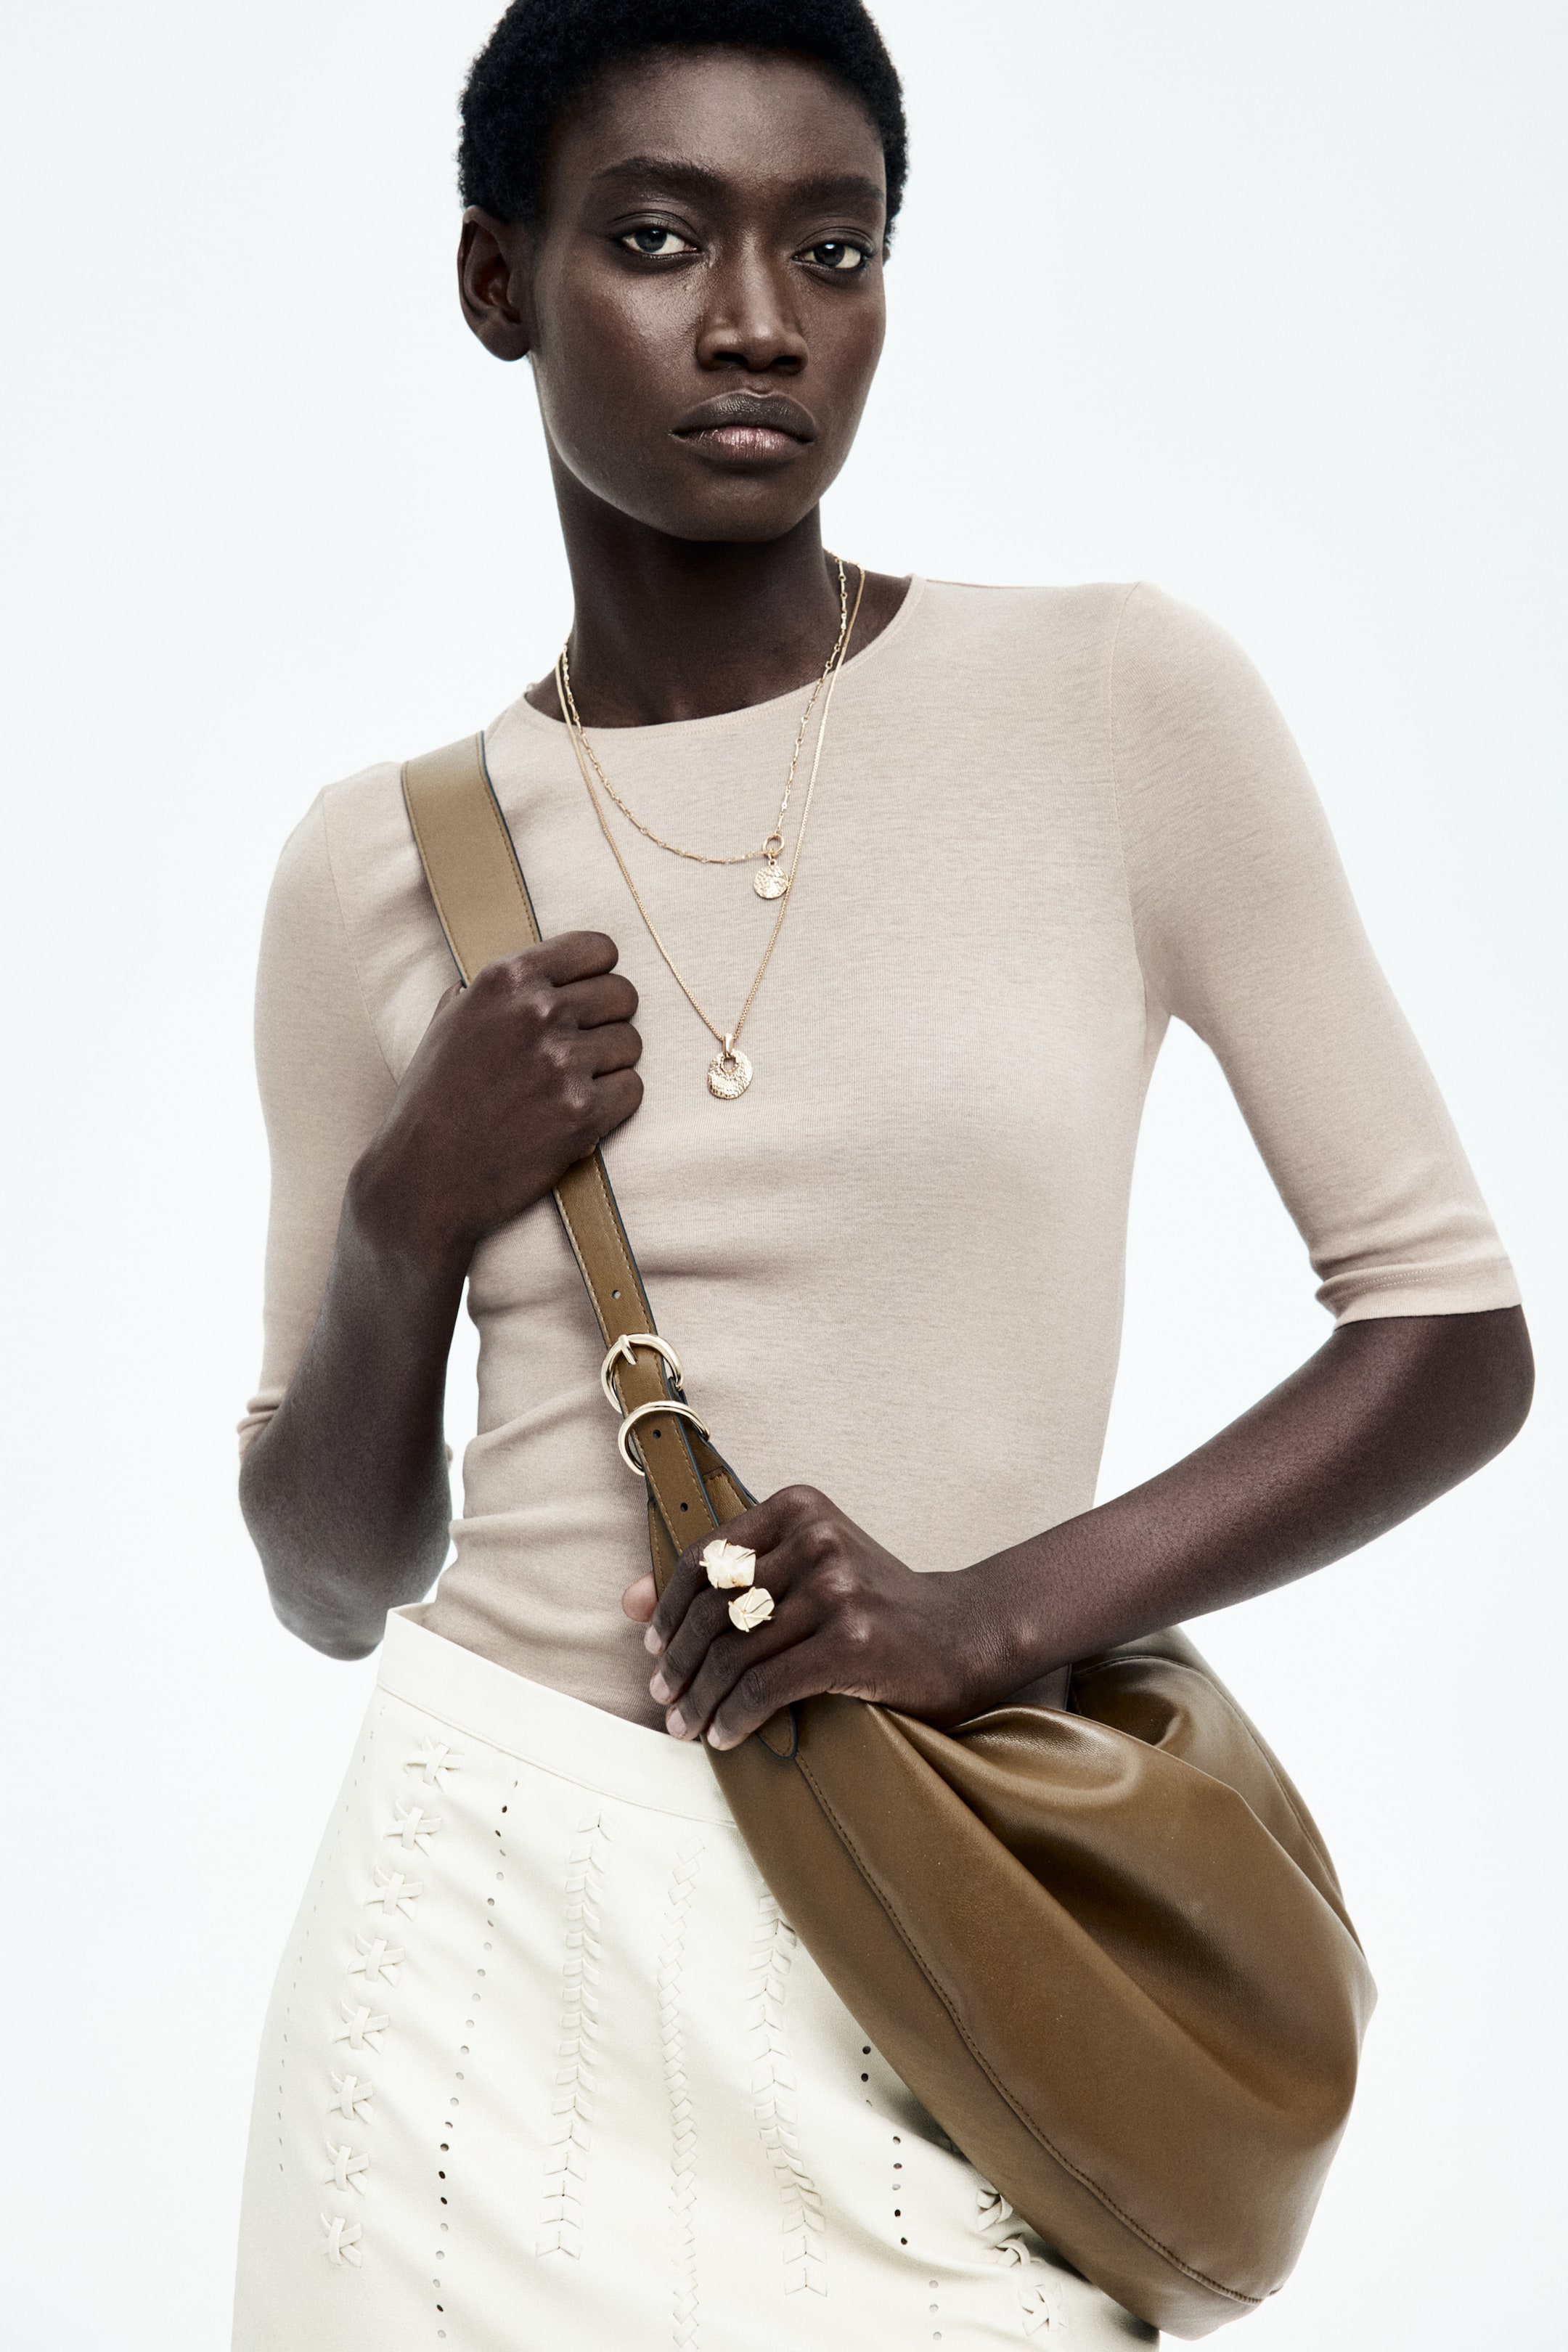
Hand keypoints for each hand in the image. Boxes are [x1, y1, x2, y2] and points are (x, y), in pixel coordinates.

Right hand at [350, 932, 641, 1270]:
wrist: (423, 1180)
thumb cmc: (432, 1103)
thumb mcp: (448, 1026)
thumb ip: (490, 994)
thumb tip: (526, 976)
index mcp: (506, 979)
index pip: (597, 950)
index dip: (600, 975)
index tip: (591, 996)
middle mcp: (537, 1012)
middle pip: (622, 996)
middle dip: (609, 1021)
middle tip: (581, 1049)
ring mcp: (562, 1063)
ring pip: (631, 1045)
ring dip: (609, 1066)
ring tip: (570, 1087)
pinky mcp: (582, 1113)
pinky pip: (632, 1090)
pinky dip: (613, 1104)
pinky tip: (577, 1114)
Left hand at [624, 1485, 1013, 1749]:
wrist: (962, 1635)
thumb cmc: (872, 1604)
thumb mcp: (802, 1569)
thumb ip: (726, 1576)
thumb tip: (631, 1601)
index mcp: (799, 1507)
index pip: (705, 1558)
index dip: (670, 1609)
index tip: (655, 1648)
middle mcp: (817, 1538)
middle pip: (714, 1608)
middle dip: (679, 1661)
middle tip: (664, 1697)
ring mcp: (836, 1589)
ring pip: (734, 1653)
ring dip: (700, 1699)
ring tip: (686, 1726)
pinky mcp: (852, 1642)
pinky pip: (764, 1687)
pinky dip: (734, 1718)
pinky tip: (726, 1736)